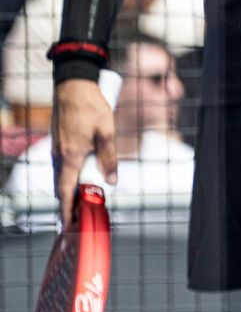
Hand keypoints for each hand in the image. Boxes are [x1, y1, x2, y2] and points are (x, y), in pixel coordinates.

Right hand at [52, 78, 115, 225]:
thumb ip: (109, 158)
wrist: (73, 87)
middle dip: (68, 203)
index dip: (67, 210)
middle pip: (61, 187)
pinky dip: (67, 176)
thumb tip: (112, 180)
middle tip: (79, 216)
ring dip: (68, 190)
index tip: (68, 224)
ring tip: (82, 200)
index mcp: (70, 156)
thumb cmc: (90, 107)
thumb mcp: (106, 132)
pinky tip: (79, 176)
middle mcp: (59, 156)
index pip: (65, 191)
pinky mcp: (58, 143)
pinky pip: (60, 166)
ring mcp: (56, 149)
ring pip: (60, 177)